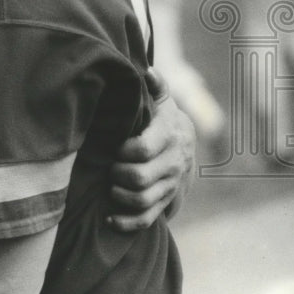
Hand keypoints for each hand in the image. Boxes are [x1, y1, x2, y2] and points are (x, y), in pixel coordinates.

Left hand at [107, 88, 195, 232]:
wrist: (186, 145)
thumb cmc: (162, 118)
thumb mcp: (161, 100)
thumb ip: (155, 86)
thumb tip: (147, 71)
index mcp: (169, 136)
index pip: (142, 149)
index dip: (123, 151)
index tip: (114, 146)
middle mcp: (172, 163)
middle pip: (138, 178)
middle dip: (117, 174)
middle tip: (108, 167)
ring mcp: (170, 185)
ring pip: (142, 201)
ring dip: (119, 196)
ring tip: (109, 186)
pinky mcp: (165, 203)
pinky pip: (147, 220)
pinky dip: (126, 223)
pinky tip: (110, 219)